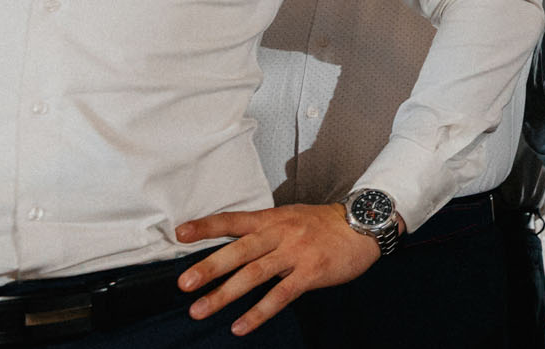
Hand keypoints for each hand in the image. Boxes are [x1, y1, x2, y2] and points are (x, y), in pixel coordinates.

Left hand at [174, 202, 380, 335]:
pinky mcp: (311, 272)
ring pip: (255, 274)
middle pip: (240, 250)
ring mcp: (296, 253)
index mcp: (273, 219)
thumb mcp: (291, 217)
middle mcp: (281, 234)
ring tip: (200, 310)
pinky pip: (281, 295)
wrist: (364, 225)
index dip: (207, 226)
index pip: (234, 220)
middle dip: (210, 267)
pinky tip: (241, 326)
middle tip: (184, 283)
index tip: (181, 234)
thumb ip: (263, 231)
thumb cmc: (324, 224)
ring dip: (225, 294)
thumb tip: (231, 250)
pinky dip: (259, 312)